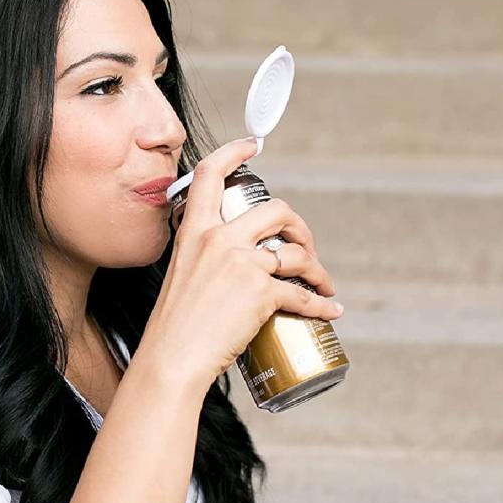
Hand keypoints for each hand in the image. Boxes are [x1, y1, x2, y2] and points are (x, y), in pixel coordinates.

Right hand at [139, 137, 342, 394]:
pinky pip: (303, 295)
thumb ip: (203, 260)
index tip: (253, 144)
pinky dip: (321, 304)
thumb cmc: (173, 326)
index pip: (210, 175)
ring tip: (322, 283)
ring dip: (317, 268)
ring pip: (297, 253)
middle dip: (299, 226)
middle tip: (304, 247)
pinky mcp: (261, 292)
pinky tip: (330, 310)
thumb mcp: (181, 276)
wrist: (172, 358)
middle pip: (275, 210)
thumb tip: (230, 267)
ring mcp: (242, 263)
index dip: (234, 152)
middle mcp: (219, 239)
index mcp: (194, 232)